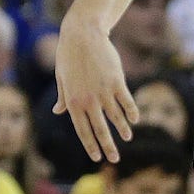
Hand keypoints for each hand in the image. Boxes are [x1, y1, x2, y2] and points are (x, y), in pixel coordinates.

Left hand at [52, 17, 139, 162]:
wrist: (82, 34)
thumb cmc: (68, 55)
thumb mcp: (62, 78)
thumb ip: (63, 97)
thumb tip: (58, 111)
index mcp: (73, 102)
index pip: (83, 130)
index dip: (90, 145)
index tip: (97, 156)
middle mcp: (89, 100)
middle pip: (100, 129)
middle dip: (108, 146)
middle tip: (114, 159)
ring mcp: (103, 91)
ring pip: (116, 117)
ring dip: (123, 129)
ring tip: (127, 138)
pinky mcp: (116, 81)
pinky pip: (126, 101)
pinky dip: (131, 111)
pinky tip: (135, 119)